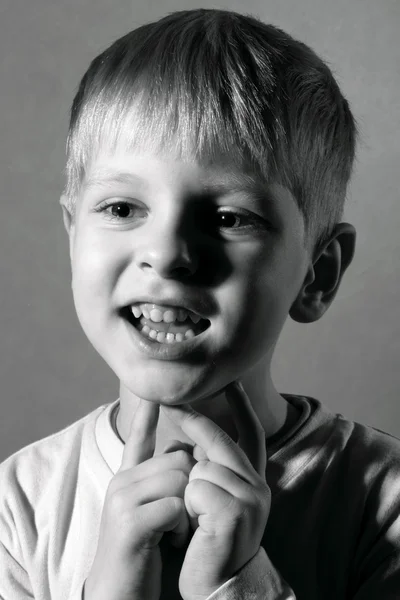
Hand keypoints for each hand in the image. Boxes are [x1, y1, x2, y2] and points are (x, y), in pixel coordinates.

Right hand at [84, 399, 195, 599]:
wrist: (119, 594)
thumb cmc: (143, 553)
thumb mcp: (153, 512)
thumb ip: (164, 483)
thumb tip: (188, 453)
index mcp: (129, 478)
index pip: (138, 438)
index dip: (147, 415)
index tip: (155, 394)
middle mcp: (123, 481)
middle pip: (179, 459)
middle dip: (192, 487)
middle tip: (183, 518)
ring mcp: (123, 498)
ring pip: (179, 479)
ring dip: (188, 508)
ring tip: (176, 531)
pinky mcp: (129, 521)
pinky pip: (175, 506)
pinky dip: (182, 526)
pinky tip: (171, 540)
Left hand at [161, 381, 269, 599]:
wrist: (217, 585)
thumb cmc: (209, 540)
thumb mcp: (216, 500)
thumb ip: (214, 469)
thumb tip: (194, 438)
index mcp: (253, 480)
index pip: (252, 435)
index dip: (243, 407)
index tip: (232, 381)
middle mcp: (257, 486)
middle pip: (219, 441)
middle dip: (192, 421)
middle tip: (170, 401)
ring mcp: (249, 498)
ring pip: (201, 466)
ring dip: (186, 489)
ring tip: (192, 517)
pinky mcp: (233, 513)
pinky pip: (196, 488)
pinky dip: (186, 505)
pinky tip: (193, 527)